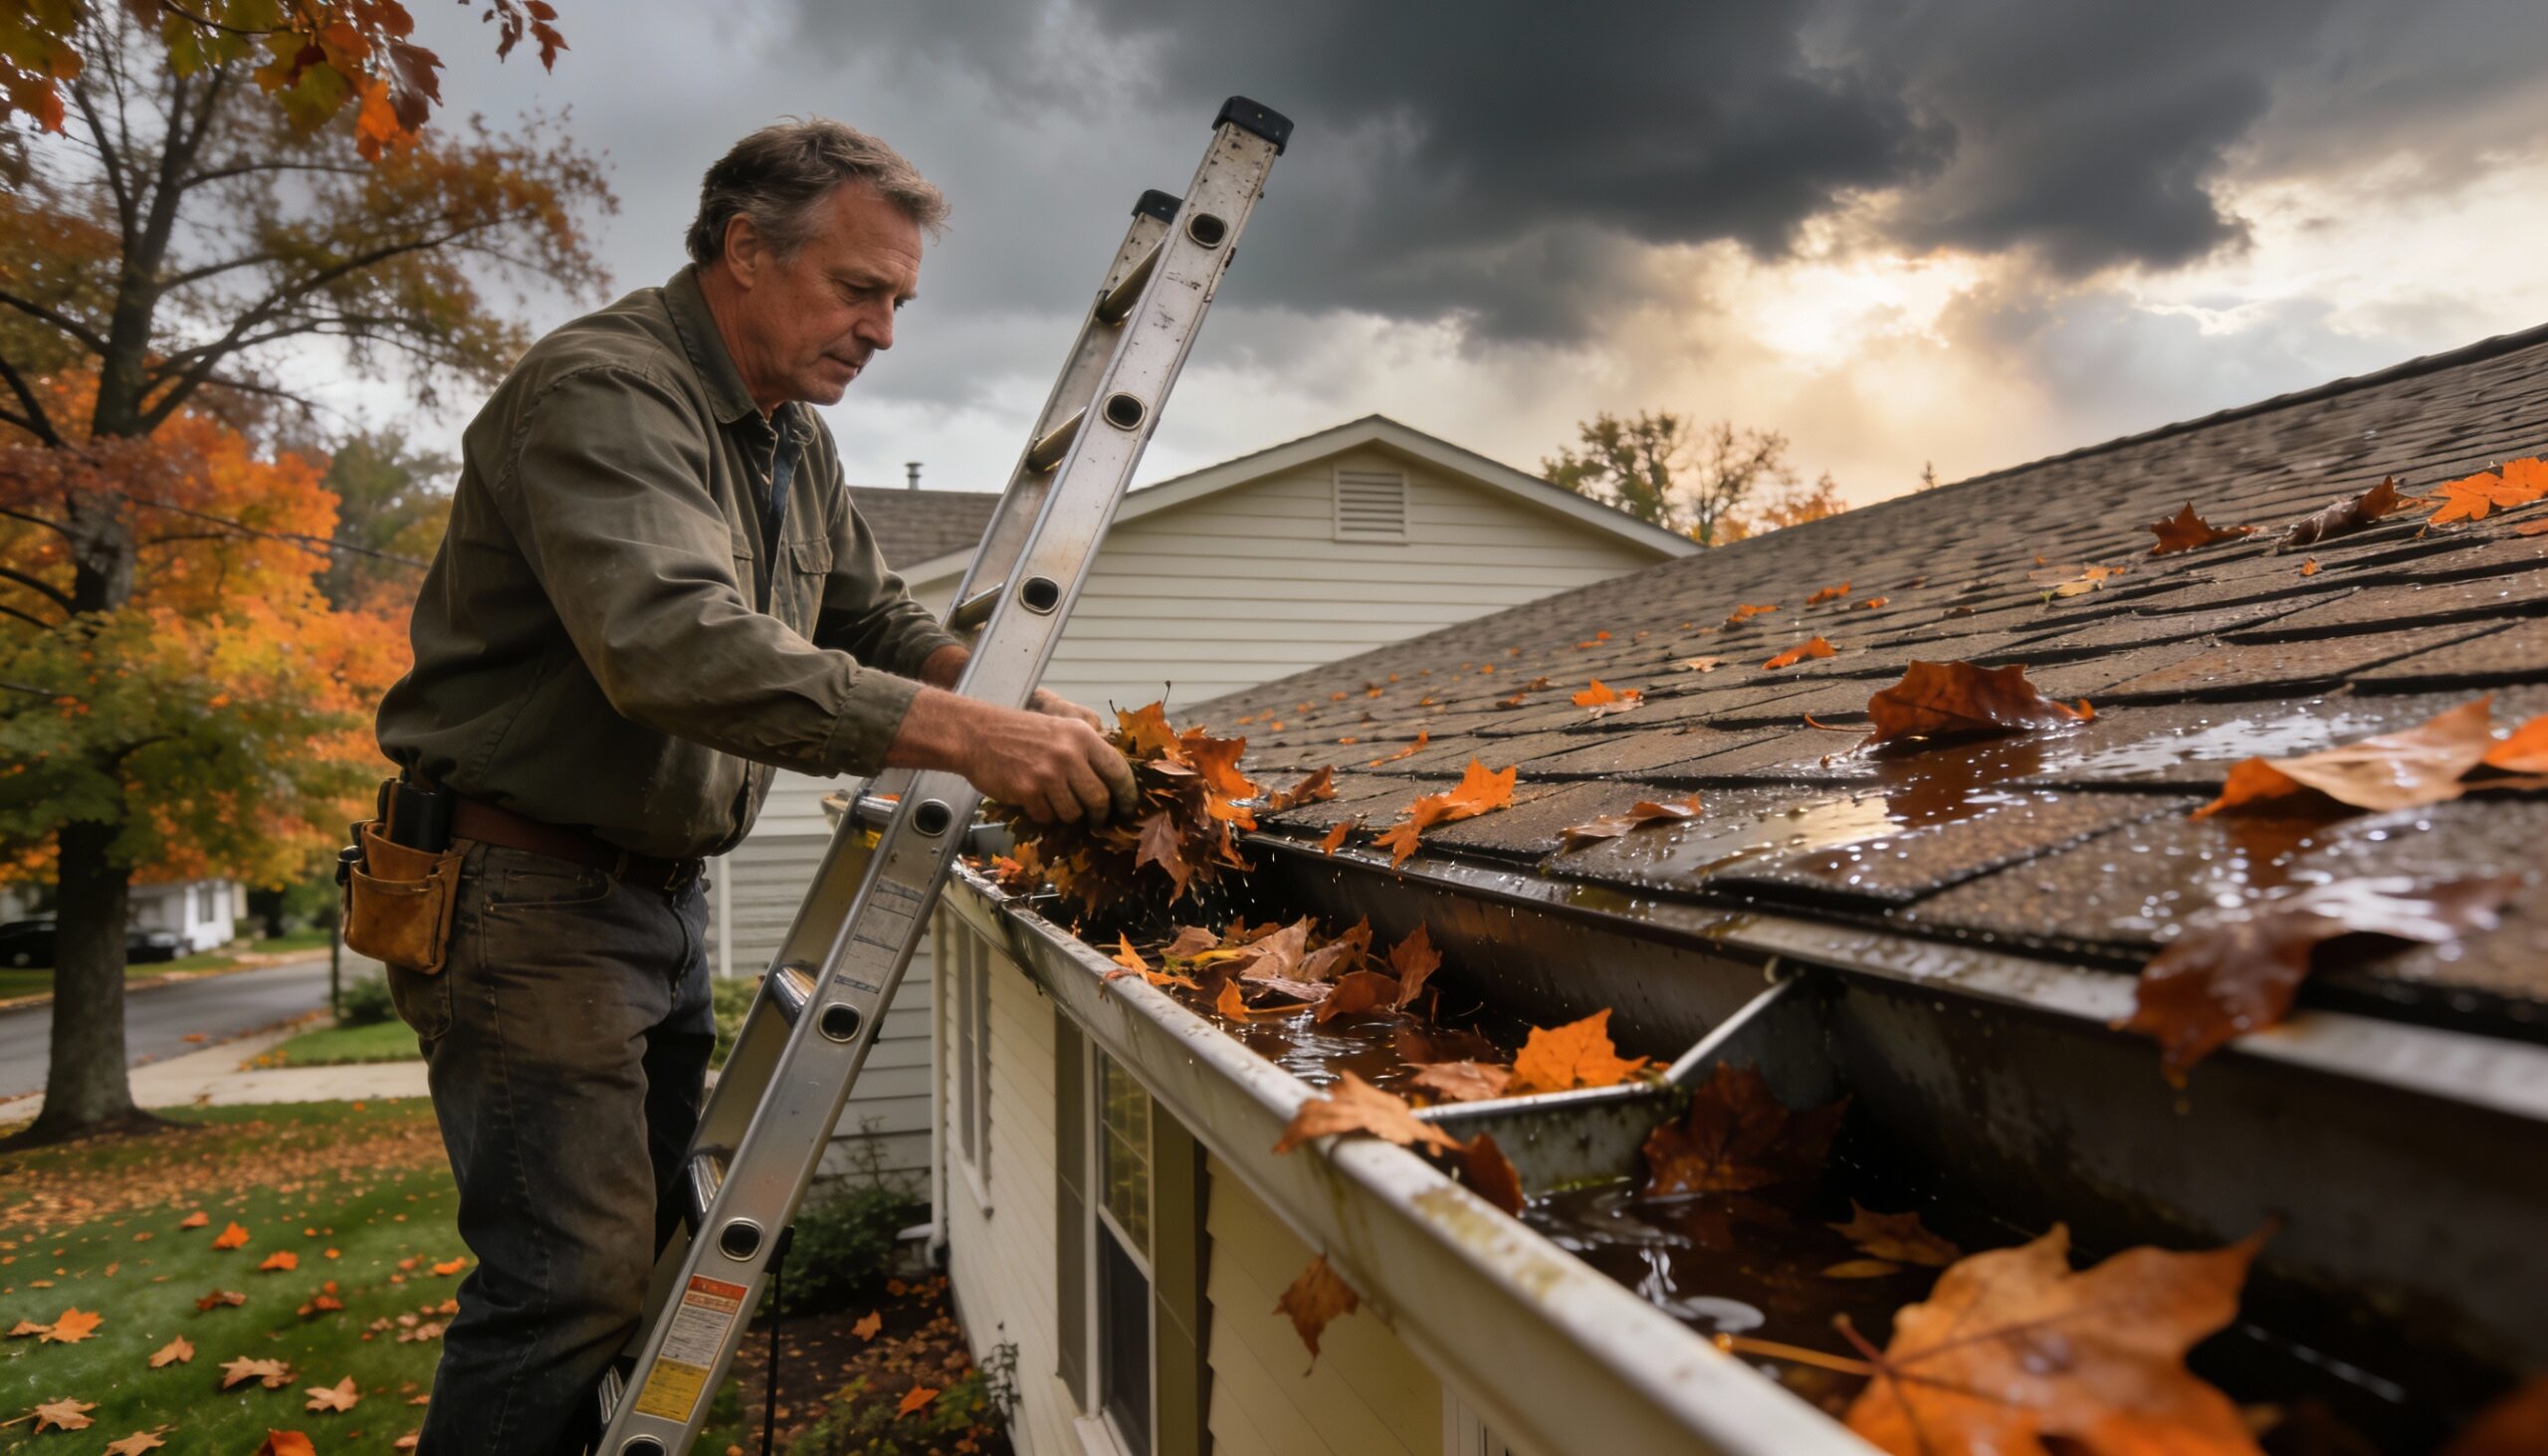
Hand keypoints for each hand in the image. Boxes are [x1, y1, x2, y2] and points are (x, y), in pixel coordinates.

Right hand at [888, 688, 1138, 825]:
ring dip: (1066, 814)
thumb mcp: (1059, 729)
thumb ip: (1086, 751)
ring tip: (1053, 801)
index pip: (1119, 771)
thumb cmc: (1019, 734)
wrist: (977, 734)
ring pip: (1074, 813)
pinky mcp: (1028, 791)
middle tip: (1095, 821)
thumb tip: (1112, 786)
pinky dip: (1042, 814)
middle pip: (1100, 799)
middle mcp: (1069, 753)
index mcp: (1082, 735)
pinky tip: (1032, 799)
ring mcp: (1049, 773)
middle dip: (1099, 815)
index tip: (1127, 810)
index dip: (1127, 796)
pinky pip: (1047, 817)